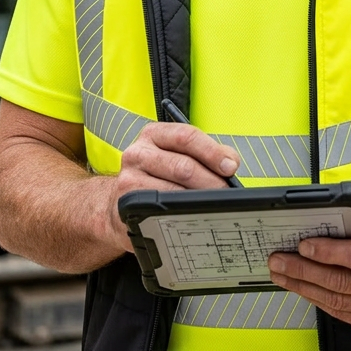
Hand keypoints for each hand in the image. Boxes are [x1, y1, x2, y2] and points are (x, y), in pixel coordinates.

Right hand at [102, 122, 240, 240]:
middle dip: (211, 182)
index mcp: (154, 134)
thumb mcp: (178, 156)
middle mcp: (138, 152)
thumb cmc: (157, 177)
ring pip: (174, 190)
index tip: (230, 167)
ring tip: (212, 205)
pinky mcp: (128, 203)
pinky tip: (191, 216)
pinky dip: (182, 213)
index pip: (187, 136)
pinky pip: (162, 209)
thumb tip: (230, 163)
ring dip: (199, 200)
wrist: (119, 203)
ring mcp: (130, 178)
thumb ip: (206, 154)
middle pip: (183, 167)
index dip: (212, 152)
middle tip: (225, 194)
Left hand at [268, 203, 350, 332]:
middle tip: (280, 261)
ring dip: (305, 287)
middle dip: (304, 271)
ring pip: (338, 301)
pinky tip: (304, 288)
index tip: (302, 246)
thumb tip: (329, 218)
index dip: (326, 253)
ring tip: (283, 275)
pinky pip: (343, 313)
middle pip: (342, 282)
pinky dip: (319, 300)